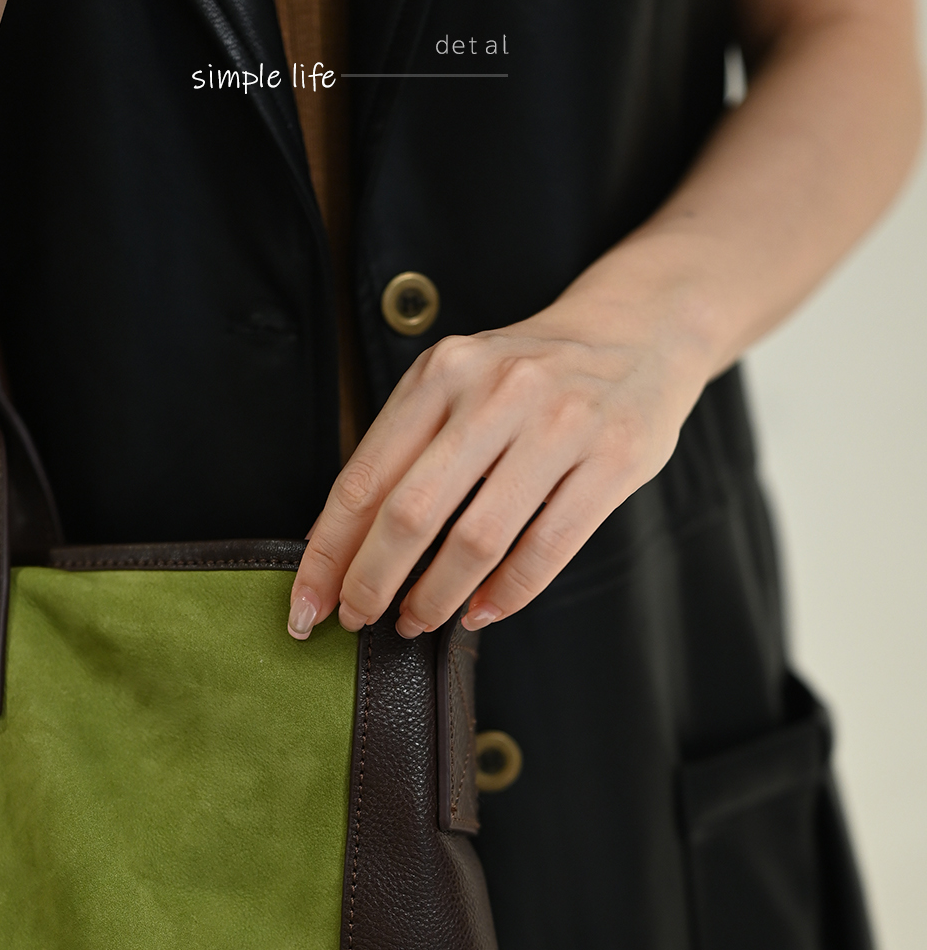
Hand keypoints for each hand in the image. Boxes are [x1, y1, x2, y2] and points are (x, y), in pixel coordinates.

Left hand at [287, 285, 712, 641]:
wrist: (643, 328)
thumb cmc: (533, 375)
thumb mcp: (461, 383)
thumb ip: (407, 450)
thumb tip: (339, 545)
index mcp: (442, 372)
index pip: (363, 479)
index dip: (327, 553)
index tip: (306, 604)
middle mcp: (497, 392)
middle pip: (410, 514)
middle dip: (372, 582)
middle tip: (358, 620)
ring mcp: (559, 425)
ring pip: (476, 540)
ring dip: (436, 597)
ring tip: (417, 621)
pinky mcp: (613, 460)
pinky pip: (546, 549)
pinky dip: (505, 595)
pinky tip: (480, 612)